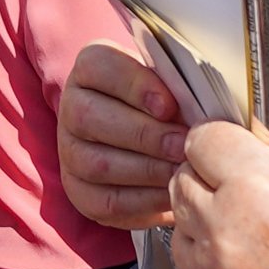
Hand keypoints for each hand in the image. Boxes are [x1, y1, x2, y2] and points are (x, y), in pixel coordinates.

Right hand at [57, 41, 186, 229]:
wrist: (146, 135)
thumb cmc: (162, 101)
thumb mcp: (167, 81)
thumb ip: (174, 85)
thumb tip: (197, 105)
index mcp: (90, 68)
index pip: (99, 66)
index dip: (134, 85)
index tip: (169, 105)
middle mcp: (72, 108)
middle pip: (92, 118)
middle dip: (144, 134)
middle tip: (182, 143)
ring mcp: (70, 153)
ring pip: (98, 164)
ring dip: (146, 169)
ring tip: (181, 169)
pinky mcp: (82, 192)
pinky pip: (107, 201)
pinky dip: (144, 199)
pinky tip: (171, 191)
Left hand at [170, 125, 268, 268]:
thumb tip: (263, 145)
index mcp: (259, 192)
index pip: (204, 140)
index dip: (224, 140)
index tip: (236, 149)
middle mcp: (224, 240)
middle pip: (183, 186)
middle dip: (212, 182)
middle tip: (252, 196)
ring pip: (185, 241)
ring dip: (211, 234)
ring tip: (265, 250)